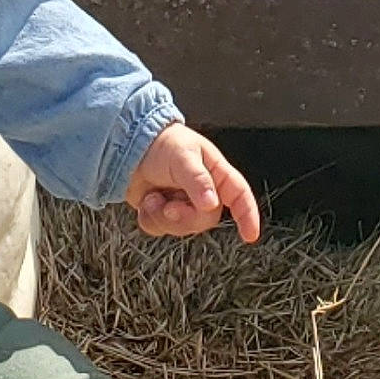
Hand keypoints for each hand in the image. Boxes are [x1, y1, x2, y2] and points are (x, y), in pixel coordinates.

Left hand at [125, 123, 259, 243]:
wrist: (130, 144)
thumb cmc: (162, 143)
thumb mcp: (183, 156)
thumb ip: (198, 180)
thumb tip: (211, 203)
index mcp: (216, 174)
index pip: (239, 196)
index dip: (248, 216)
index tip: (250, 236)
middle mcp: (203, 192)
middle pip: (206, 220)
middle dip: (185, 217)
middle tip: (169, 206)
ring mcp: (182, 205)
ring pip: (182, 228)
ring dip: (163, 216)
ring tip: (153, 197)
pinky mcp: (163, 213)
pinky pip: (160, 229)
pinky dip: (150, 218)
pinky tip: (146, 201)